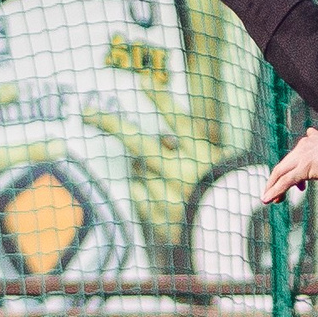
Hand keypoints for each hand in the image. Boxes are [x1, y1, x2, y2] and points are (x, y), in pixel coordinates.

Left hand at [81, 84, 221, 248]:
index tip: (143, 81)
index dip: (161, 100)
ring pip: (137, 171)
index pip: (180, 122)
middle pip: (140, 145)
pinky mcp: (162, 220)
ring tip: (163, 178)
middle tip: (88, 113)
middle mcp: (186, 176)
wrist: (229, 235)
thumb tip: (162, 138)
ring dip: (142, 169)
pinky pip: (137, 194)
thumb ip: (189, 147)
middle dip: (110, 125)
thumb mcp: (213, 163)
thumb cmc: (219, 192)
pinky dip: (142, 191)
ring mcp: (171, 199)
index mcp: (204, 157)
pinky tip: (158, 196)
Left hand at [261, 127, 317, 203]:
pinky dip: (275, 191)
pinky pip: (285, 181)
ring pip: (280, 173)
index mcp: (312, 139)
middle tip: (273, 193)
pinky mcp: (304, 168)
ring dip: (272, 187)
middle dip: (276, 180)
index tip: (299, 184)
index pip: (295, 155)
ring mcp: (303, 156)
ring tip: (267, 199)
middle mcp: (304, 145)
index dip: (292, 169)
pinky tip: (268, 199)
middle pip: (284, 164)